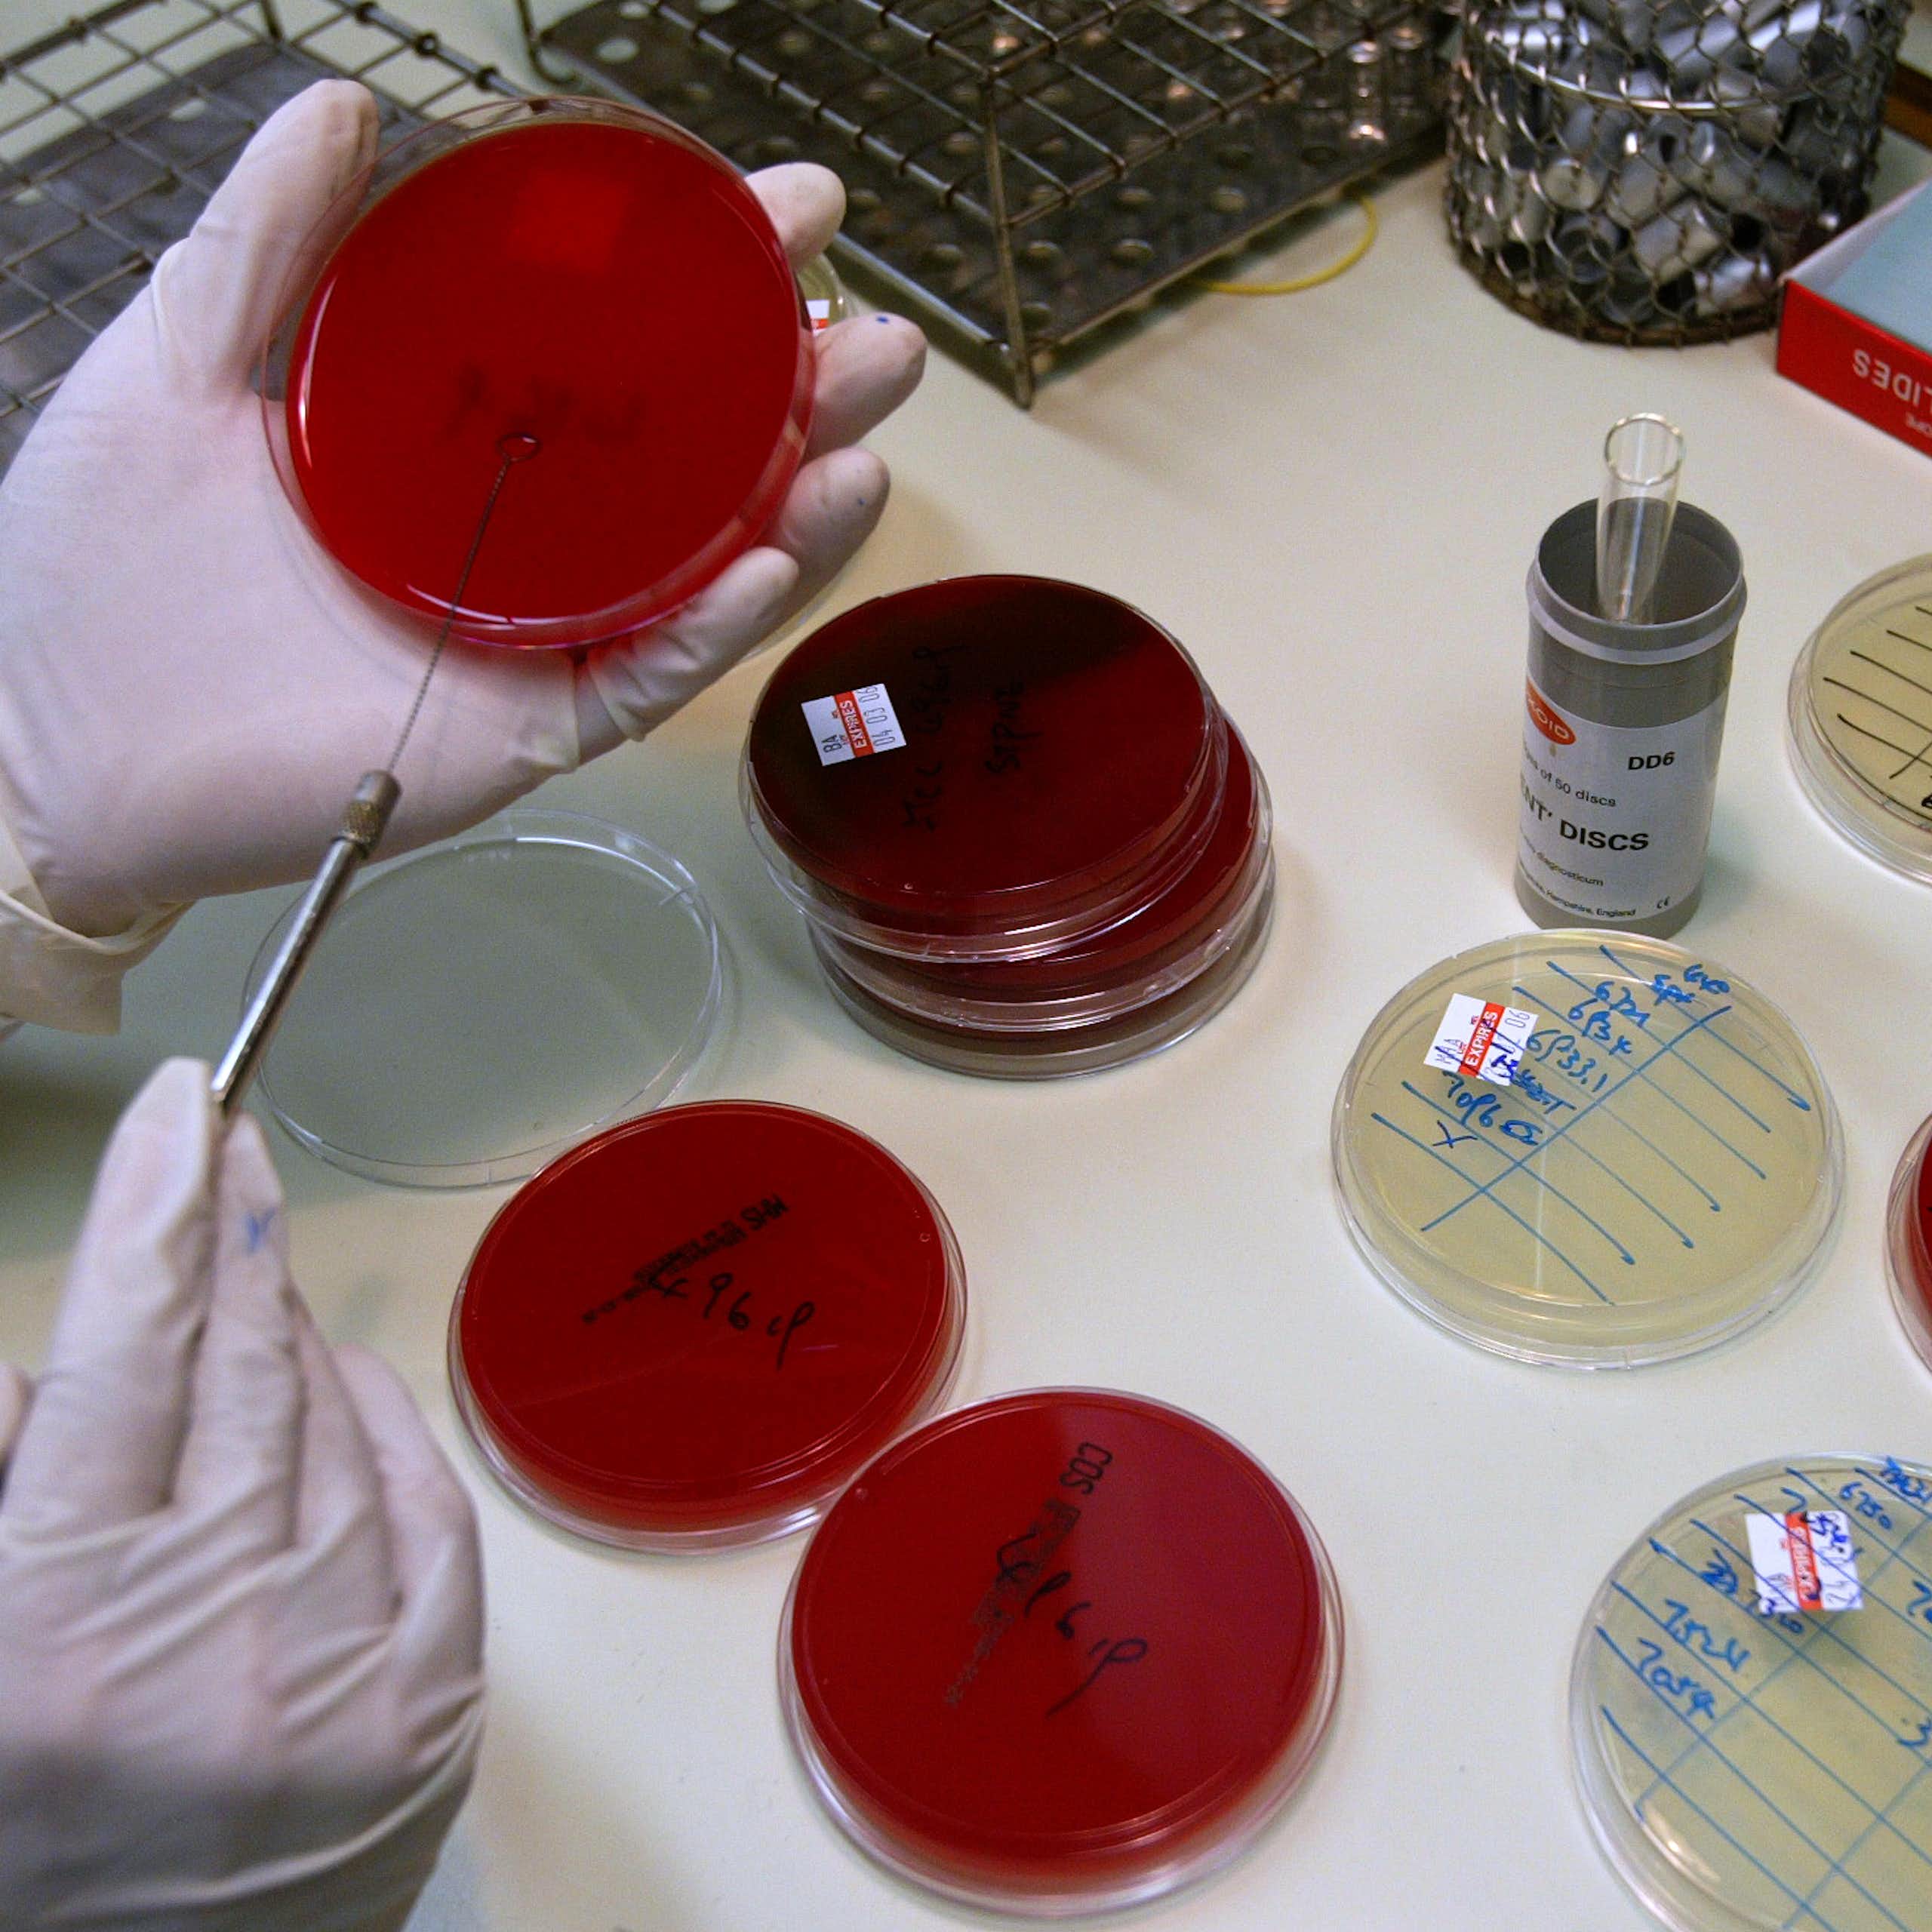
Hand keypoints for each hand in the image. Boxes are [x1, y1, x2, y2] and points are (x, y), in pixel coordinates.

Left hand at [0, 81, 923, 938]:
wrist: (46, 734)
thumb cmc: (95, 559)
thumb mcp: (177, 357)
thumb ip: (267, 240)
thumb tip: (352, 111)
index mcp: (455, 438)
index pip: (609, 350)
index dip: (704, 280)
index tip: (777, 210)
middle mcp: (515, 535)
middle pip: (690, 465)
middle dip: (797, 395)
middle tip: (876, 333)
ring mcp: (527, 634)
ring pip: (695, 576)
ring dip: (793, 512)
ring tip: (862, 442)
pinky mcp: (519, 728)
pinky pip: (635, 676)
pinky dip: (708, 624)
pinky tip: (765, 558)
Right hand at [0, 1060, 483, 1930]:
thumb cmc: (20, 1814)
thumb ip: (5, 1468)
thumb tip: (75, 1327)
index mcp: (57, 1622)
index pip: (124, 1356)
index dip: (157, 1211)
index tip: (185, 1100)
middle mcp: (214, 1640)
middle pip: (242, 1373)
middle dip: (231, 1245)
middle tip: (224, 1154)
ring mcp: (343, 1677)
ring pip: (334, 1426)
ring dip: (289, 1342)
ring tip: (249, 1302)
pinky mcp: (433, 1711)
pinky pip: (425, 1505)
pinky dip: (380, 1427)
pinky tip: (334, 1389)